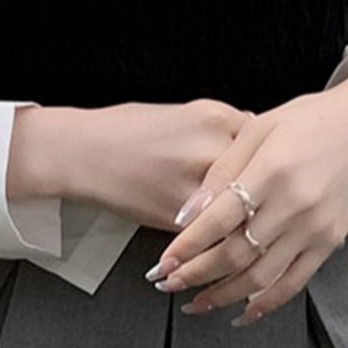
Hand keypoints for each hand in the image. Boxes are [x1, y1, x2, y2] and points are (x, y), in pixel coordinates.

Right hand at [7, 99, 249, 230]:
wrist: (82, 154)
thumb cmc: (124, 131)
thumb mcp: (179, 113)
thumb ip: (219, 127)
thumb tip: (249, 145)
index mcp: (213, 117)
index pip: (261, 141)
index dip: (264, 156)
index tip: (265, 164)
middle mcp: (210, 151)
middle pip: (259, 177)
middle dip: (259, 189)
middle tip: (258, 196)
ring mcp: (198, 187)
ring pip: (242, 210)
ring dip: (245, 218)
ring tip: (244, 221)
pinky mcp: (183, 220)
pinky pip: (216, 231)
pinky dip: (219, 234)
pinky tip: (215, 231)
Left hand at [146, 65, 347, 323]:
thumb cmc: (315, 119)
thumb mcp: (260, 128)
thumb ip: (223, 170)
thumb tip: (190, 210)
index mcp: (272, 172)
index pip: (219, 220)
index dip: (188, 246)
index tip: (164, 261)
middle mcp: (294, 206)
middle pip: (236, 254)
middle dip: (196, 275)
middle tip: (168, 283)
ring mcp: (315, 229)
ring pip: (261, 277)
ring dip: (223, 295)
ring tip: (195, 302)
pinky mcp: (330, 242)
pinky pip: (295, 282)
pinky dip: (267, 303)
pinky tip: (243, 312)